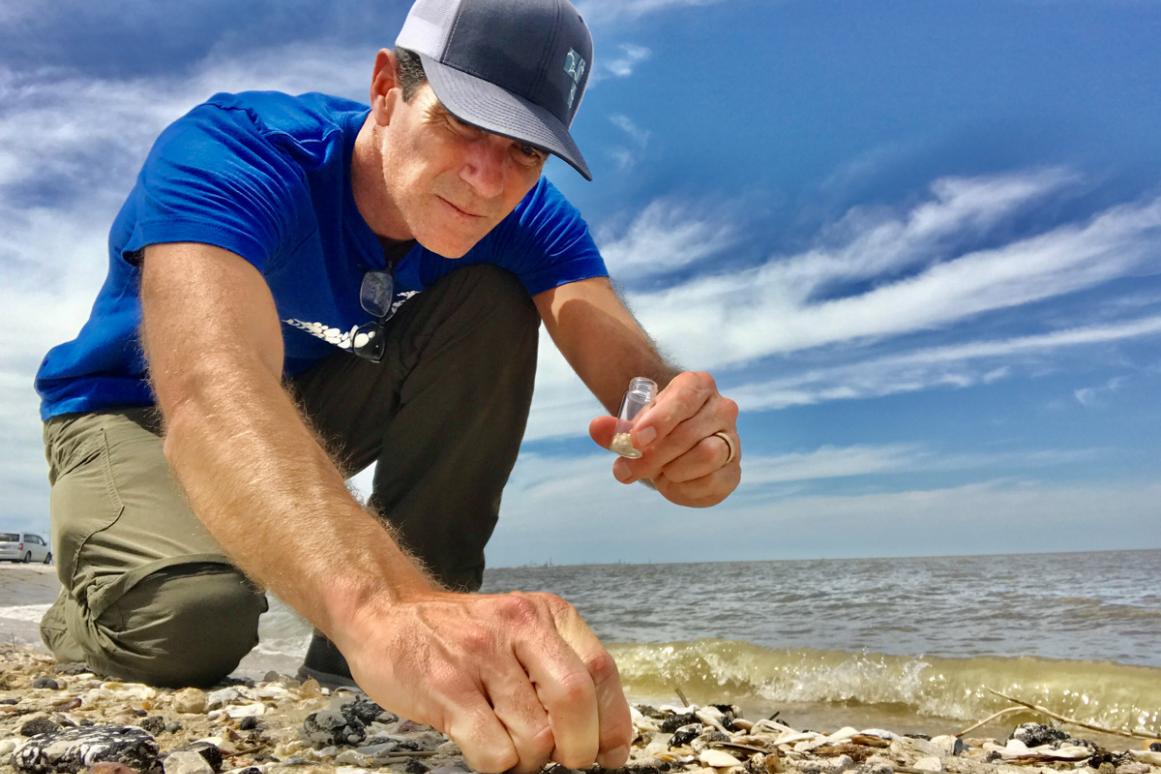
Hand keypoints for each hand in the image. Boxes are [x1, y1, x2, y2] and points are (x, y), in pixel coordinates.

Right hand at [336, 590, 632, 773]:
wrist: (386, 610)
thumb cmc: (460, 633)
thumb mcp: (519, 628)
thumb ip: (558, 665)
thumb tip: (600, 732)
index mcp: (547, 614)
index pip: (601, 671)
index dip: (613, 724)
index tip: (610, 754)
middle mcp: (518, 626)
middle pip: (576, 700)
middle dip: (579, 748)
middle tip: (564, 761)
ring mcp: (481, 655)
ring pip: (535, 737)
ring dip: (528, 759)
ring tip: (507, 742)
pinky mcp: (446, 686)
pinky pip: (494, 751)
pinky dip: (496, 763)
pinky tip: (481, 742)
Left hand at [590, 371, 740, 506]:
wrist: (674, 448)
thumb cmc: (654, 431)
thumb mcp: (633, 427)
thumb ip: (614, 429)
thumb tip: (596, 428)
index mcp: (697, 386)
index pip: (683, 399)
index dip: (659, 421)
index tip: (635, 441)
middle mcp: (721, 408)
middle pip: (688, 434)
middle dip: (652, 457)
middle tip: (624, 471)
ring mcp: (732, 440)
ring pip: (705, 456)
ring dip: (671, 470)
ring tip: (658, 471)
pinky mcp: (733, 472)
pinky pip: (712, 483)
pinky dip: (685, 489)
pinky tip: (672, 482)